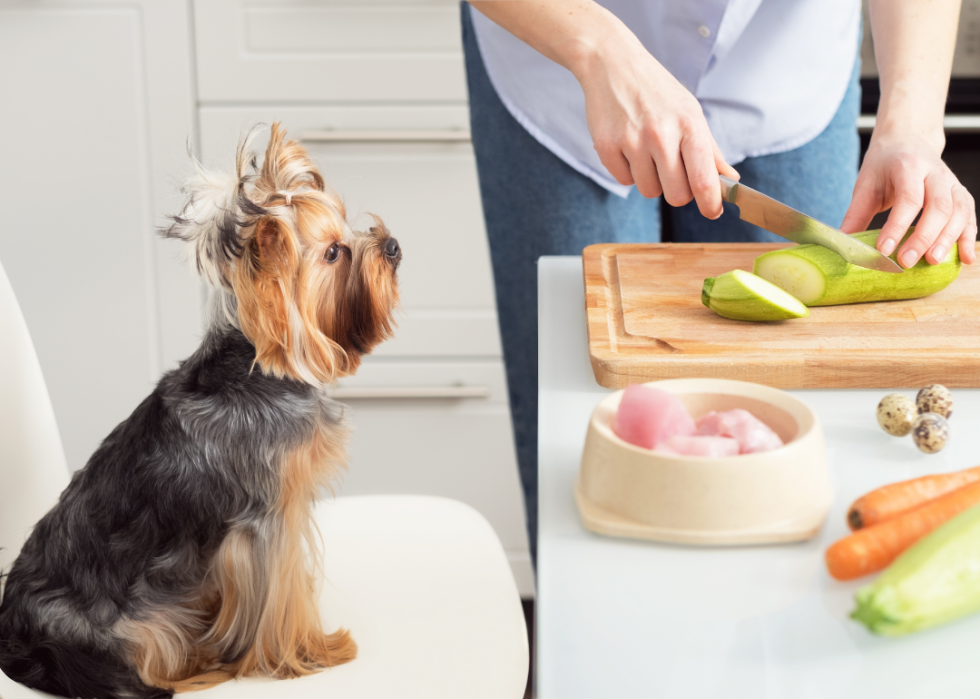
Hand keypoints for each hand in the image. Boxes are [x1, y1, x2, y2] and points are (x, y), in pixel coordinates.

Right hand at [575, 37, 737, 217]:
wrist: (613, 64)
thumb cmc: (657, 91)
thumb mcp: (690, 112)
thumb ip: (710, 150)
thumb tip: (731, 180)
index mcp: (689, 125)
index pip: (704, 180)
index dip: (710, 203)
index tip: (712, 212)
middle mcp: (661, 134)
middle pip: (676, 195)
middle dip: (676, 191)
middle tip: (673, 173)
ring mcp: (631, 141)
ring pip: (648, 191)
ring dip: (650, 180)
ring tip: (646, 153)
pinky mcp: (606, 146)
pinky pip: (623, 180)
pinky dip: (627, 170)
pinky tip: (627, 146)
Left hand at [841, 136, 975, 266]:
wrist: (908, 141)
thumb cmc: (885, 166)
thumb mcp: (866, 185)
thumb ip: (856, 215)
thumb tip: (843, 246)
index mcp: (908, 167)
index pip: (908, 198)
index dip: (897, 226)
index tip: (884, 249)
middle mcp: (935, 173)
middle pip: (938, 206)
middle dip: (923, 237)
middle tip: (906, 261)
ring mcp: (952, 183)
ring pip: (958, 212)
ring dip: (948, 239)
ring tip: (932, 262)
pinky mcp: (961, 195)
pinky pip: (969, 217)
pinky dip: (968, 238)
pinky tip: (965, 258)